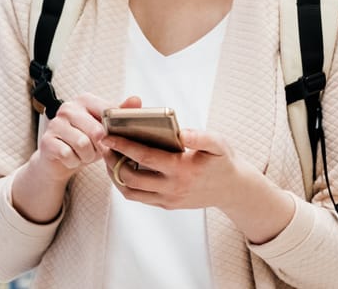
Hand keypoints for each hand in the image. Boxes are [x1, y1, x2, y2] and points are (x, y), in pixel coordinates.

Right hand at [31, 94, 142, 183]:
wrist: (59, 159)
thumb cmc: (86, 140)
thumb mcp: (105, 128)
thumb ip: (120, 114)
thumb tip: (136, 100)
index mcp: (85, 100)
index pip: (108, 113)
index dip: (112, 131)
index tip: (110, 138)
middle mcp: (68, 108)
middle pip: (96, 131)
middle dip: (99, 147)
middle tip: (95, 150)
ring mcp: (55, 123)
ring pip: (82, 144)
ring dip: (87, 156)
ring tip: (83, 155)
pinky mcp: (46, 140)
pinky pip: (68, 155)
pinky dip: (73, 162)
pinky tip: (71, 158)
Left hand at [102, 127, 253, 210]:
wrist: (233, 190)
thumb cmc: (223, 162)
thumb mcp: (218, 144)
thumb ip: (200, 137)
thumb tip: (181, 132)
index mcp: (183, 170)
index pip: (145, 158)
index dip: (124, 146)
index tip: (108, 136)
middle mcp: (172, 188)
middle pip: (131, 178)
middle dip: (113, 161)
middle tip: (104, 144)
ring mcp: (168, 199)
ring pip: (130, 192)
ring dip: (115, 174)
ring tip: (110, 156)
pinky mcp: (166, 205)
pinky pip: (138, 197)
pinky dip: (125, 184)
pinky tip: (122, 167)